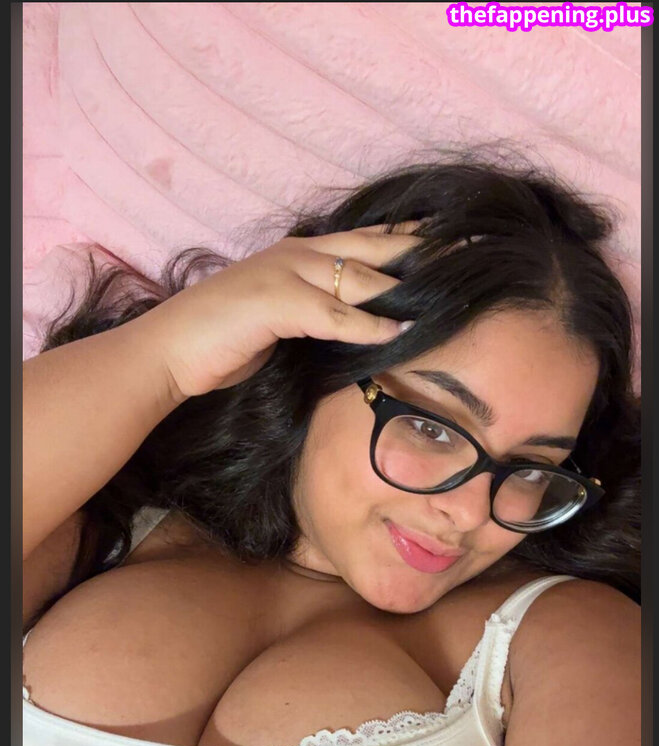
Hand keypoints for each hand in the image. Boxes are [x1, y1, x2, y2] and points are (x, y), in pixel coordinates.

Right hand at [128, 224, 420, 399]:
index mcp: (296, 254)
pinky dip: (368, 324)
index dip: (406, 237)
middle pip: (372, 246)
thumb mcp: (276, 318)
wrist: (170, 351)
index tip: (448, 238)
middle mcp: (295, 254)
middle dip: (422, 247)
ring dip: (405, 286)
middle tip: (469, 246)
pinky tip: (400, 330)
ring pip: (359, 277)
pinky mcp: (275, 304)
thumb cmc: (221, 339)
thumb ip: (313, 312)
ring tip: (449, 290)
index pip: (363, 239)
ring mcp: (284, 275)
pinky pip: (335, 314)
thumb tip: (352, 325)